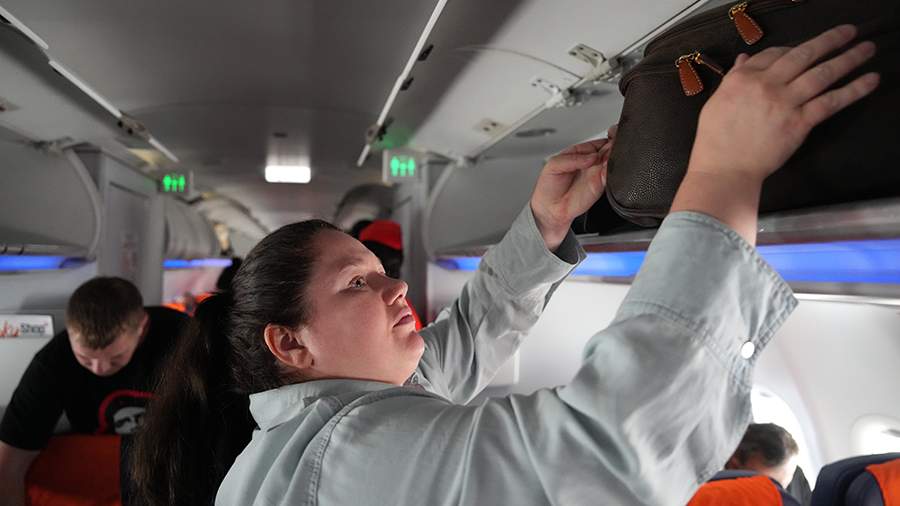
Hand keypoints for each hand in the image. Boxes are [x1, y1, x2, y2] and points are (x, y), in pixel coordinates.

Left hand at [530, 126, 615, 250]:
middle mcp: (592, 163)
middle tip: (609, 150)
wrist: (549, 208)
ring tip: (605, 160)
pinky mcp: (600, 188)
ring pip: (613, 163)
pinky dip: (610, 174)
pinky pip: (610, 178)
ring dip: (613, 160)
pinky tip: (605, 171)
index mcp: (582, 153)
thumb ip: (573, 158)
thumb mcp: (554, 164)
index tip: (608, 140)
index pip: (599, 142)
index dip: (606, 140)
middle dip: (613, 149)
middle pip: (610, 151)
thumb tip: (592, 157)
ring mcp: (597, 175)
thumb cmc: (549, 186)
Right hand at [673, 25, 878, 243]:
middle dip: (829, 41)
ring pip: (821, 74)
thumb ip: (733, 78)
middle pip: (802, 55)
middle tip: (848, 32)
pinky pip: (830, 102)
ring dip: (848, 59)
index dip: (792, 49)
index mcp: (742, 78)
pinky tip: (869, 80)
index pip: (773, 53)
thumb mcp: (716, 102)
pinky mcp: (799, 123)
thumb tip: (744, 59)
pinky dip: (853, 90)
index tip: (805, 50)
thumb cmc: (715, 141)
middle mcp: (765, 84)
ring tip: (867, 49)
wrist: (724, 170)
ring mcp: (784, 103)